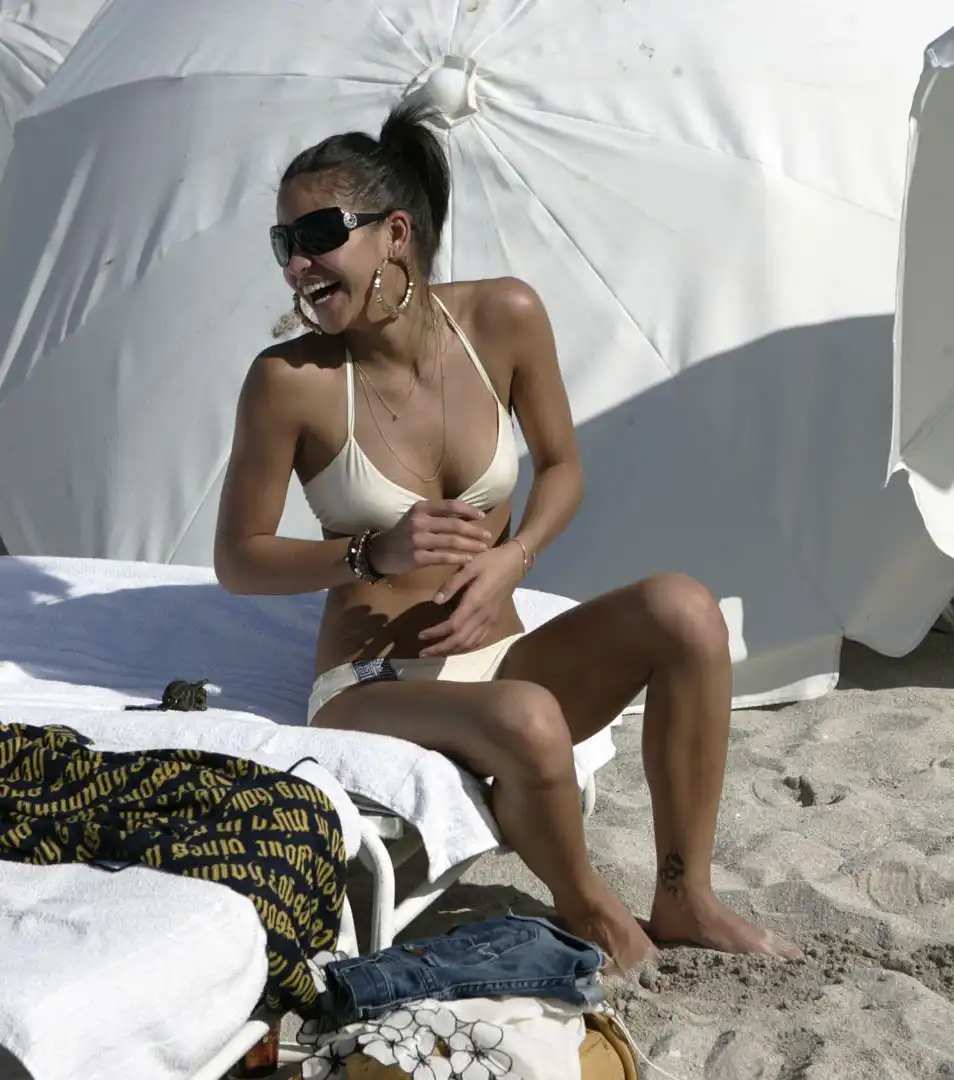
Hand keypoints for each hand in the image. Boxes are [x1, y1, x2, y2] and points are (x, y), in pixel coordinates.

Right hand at [367, 500, 492, 577]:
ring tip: (483, 548)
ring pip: (451, 541)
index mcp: (421, 508)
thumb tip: (466, 515)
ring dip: (470, 545)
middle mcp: (419, 521)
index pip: (450, 505)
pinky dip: (458, 558)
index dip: (469, 510)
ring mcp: (418, 540)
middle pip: (454, 524)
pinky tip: (469, 559)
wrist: (381, 552)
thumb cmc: (404, 533)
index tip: (482, 517)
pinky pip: (443, 557)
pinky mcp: (417, 557)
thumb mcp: (418, 517)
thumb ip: (438, 515)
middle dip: (474, 531)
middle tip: (488, 536)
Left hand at [418, 541, 525, 656]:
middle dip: (441, 648)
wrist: (516, 562)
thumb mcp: (470, 566)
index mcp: (476, 601)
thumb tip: (436, 601)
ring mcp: (491, 620)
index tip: (421, 635)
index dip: (436, 633)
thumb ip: (452, 584)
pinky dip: (465, 647)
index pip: (453, 625)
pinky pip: (479, 640)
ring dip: (452, 650)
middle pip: (460, 640)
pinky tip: (455, 647)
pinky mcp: (495, 620)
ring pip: (470, 643)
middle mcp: (484, 615)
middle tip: (423, 653)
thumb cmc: (491, 561)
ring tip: (435, 652)